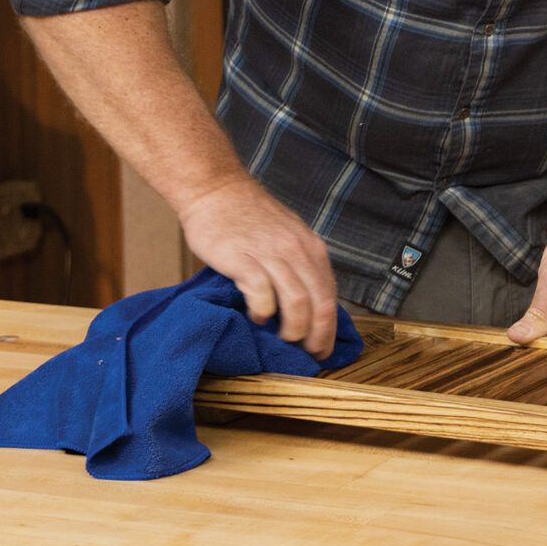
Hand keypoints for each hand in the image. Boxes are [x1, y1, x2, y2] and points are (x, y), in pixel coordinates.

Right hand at [179, 176, 338, 358]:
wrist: (216, 190)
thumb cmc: (248, 217)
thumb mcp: (287, 237)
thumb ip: (299, 265)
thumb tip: (307, 306)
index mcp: (311, 248)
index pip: (330, 296)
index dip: (329, 328)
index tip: (322, 350)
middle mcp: (297, 251)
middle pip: (319, 303)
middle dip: (316, 336)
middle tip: (306, 355)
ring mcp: (271, 254)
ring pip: (296, 303)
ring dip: (292, 329)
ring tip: (281, 340)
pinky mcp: (243, 259)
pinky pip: (263, 294)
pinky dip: (263, 312)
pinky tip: (256, 316)